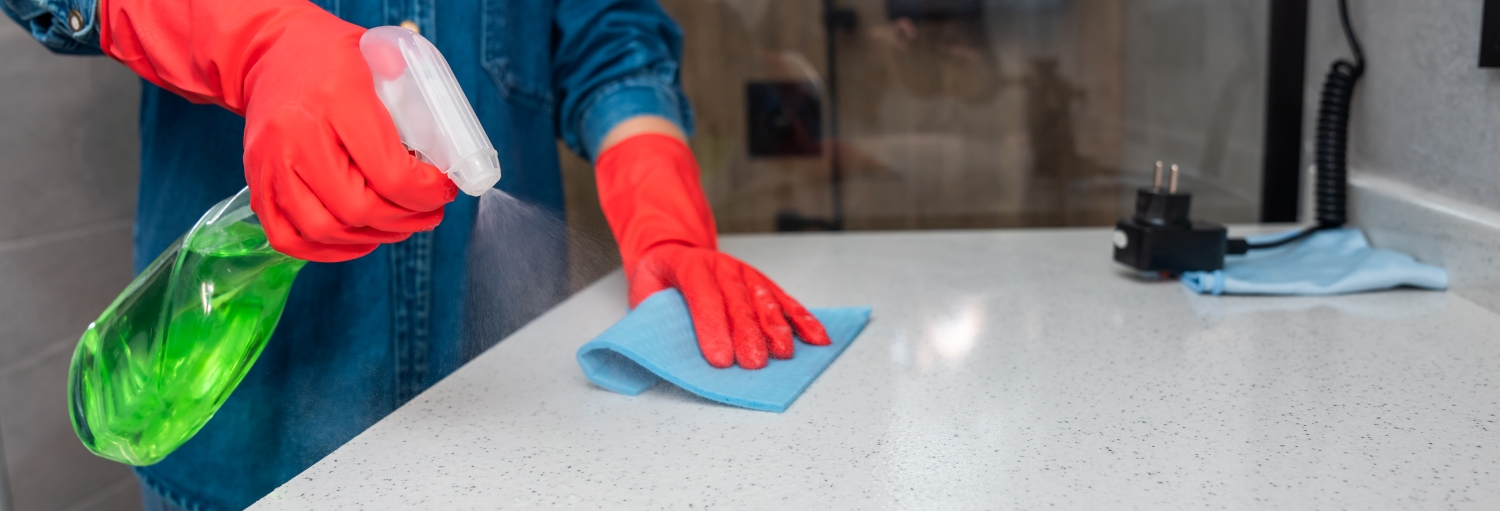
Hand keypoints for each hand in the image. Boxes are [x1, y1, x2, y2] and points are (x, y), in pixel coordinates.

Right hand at [100, 0, 456, 261]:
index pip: (390, 173)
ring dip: (373, 238)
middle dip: (406, 219)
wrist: (268, 52)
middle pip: (358, 208)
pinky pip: (289, 238)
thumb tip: (452, 152)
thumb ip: (415, 98)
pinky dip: (329, 250)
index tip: (444, 187)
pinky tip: (360, 239)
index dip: (427, 193)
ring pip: (325, 230)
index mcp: (335, 99)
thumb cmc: (332, 57)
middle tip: (429, 212)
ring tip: (400, 225)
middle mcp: (295, 135)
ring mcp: (269, 163)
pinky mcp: (256, 183)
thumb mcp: (380, 56)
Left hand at [628, 245, 829, 368]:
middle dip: (748, 334)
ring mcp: (745, 273)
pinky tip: (815, 337)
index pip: (703, 296)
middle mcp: (721, 267)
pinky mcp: (762, 283)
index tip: (720, 358)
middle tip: (754, 363)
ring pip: (764, 300)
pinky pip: (786, 301)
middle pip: (738, 302)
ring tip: (783, 354)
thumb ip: (649, 316)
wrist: (674, 250)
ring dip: (776, 328)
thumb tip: (656, 354)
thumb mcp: (642, 292)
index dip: (712, 327)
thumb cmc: (660, 280)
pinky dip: (803, 319)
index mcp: (689, 266)